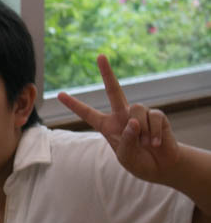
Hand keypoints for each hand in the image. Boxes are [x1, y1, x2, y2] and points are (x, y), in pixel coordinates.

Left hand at [57, 54, 178, 183]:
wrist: (161, 166)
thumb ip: (125, 141)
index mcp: (107, 126)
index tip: (60, 95)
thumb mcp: (126, 157)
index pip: (87, 114)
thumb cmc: (139, 161)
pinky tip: (155, 143)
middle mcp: (122, 115)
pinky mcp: (156, 116)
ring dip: (141, 131)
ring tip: (145, 144)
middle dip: (107, 73)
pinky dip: (154, 133)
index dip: (74, 105)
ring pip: (136, 110)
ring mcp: (139, 114)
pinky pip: (153, 118)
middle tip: (100, 56)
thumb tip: (132, 121)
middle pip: (114, 90)